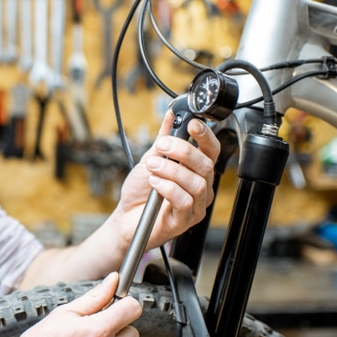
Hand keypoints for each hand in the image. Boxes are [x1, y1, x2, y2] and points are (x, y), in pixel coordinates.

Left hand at [114, 110, 219, 251]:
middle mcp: (201, 188)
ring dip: (172, 170)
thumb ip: (163, 139)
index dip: (205, 135)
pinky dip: (168, 188)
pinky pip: (185, 202)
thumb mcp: (150, 159)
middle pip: (206, 165)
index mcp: (196, 171)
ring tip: (152, 167)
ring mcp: (196, 206)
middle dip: (183, 151)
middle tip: (161, 146)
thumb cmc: (140, 192)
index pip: (211, 150)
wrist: (125, 218)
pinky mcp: (185, 221)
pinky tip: (154, 183)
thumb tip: (171, 115)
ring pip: (196, 183)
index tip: (191, 123)